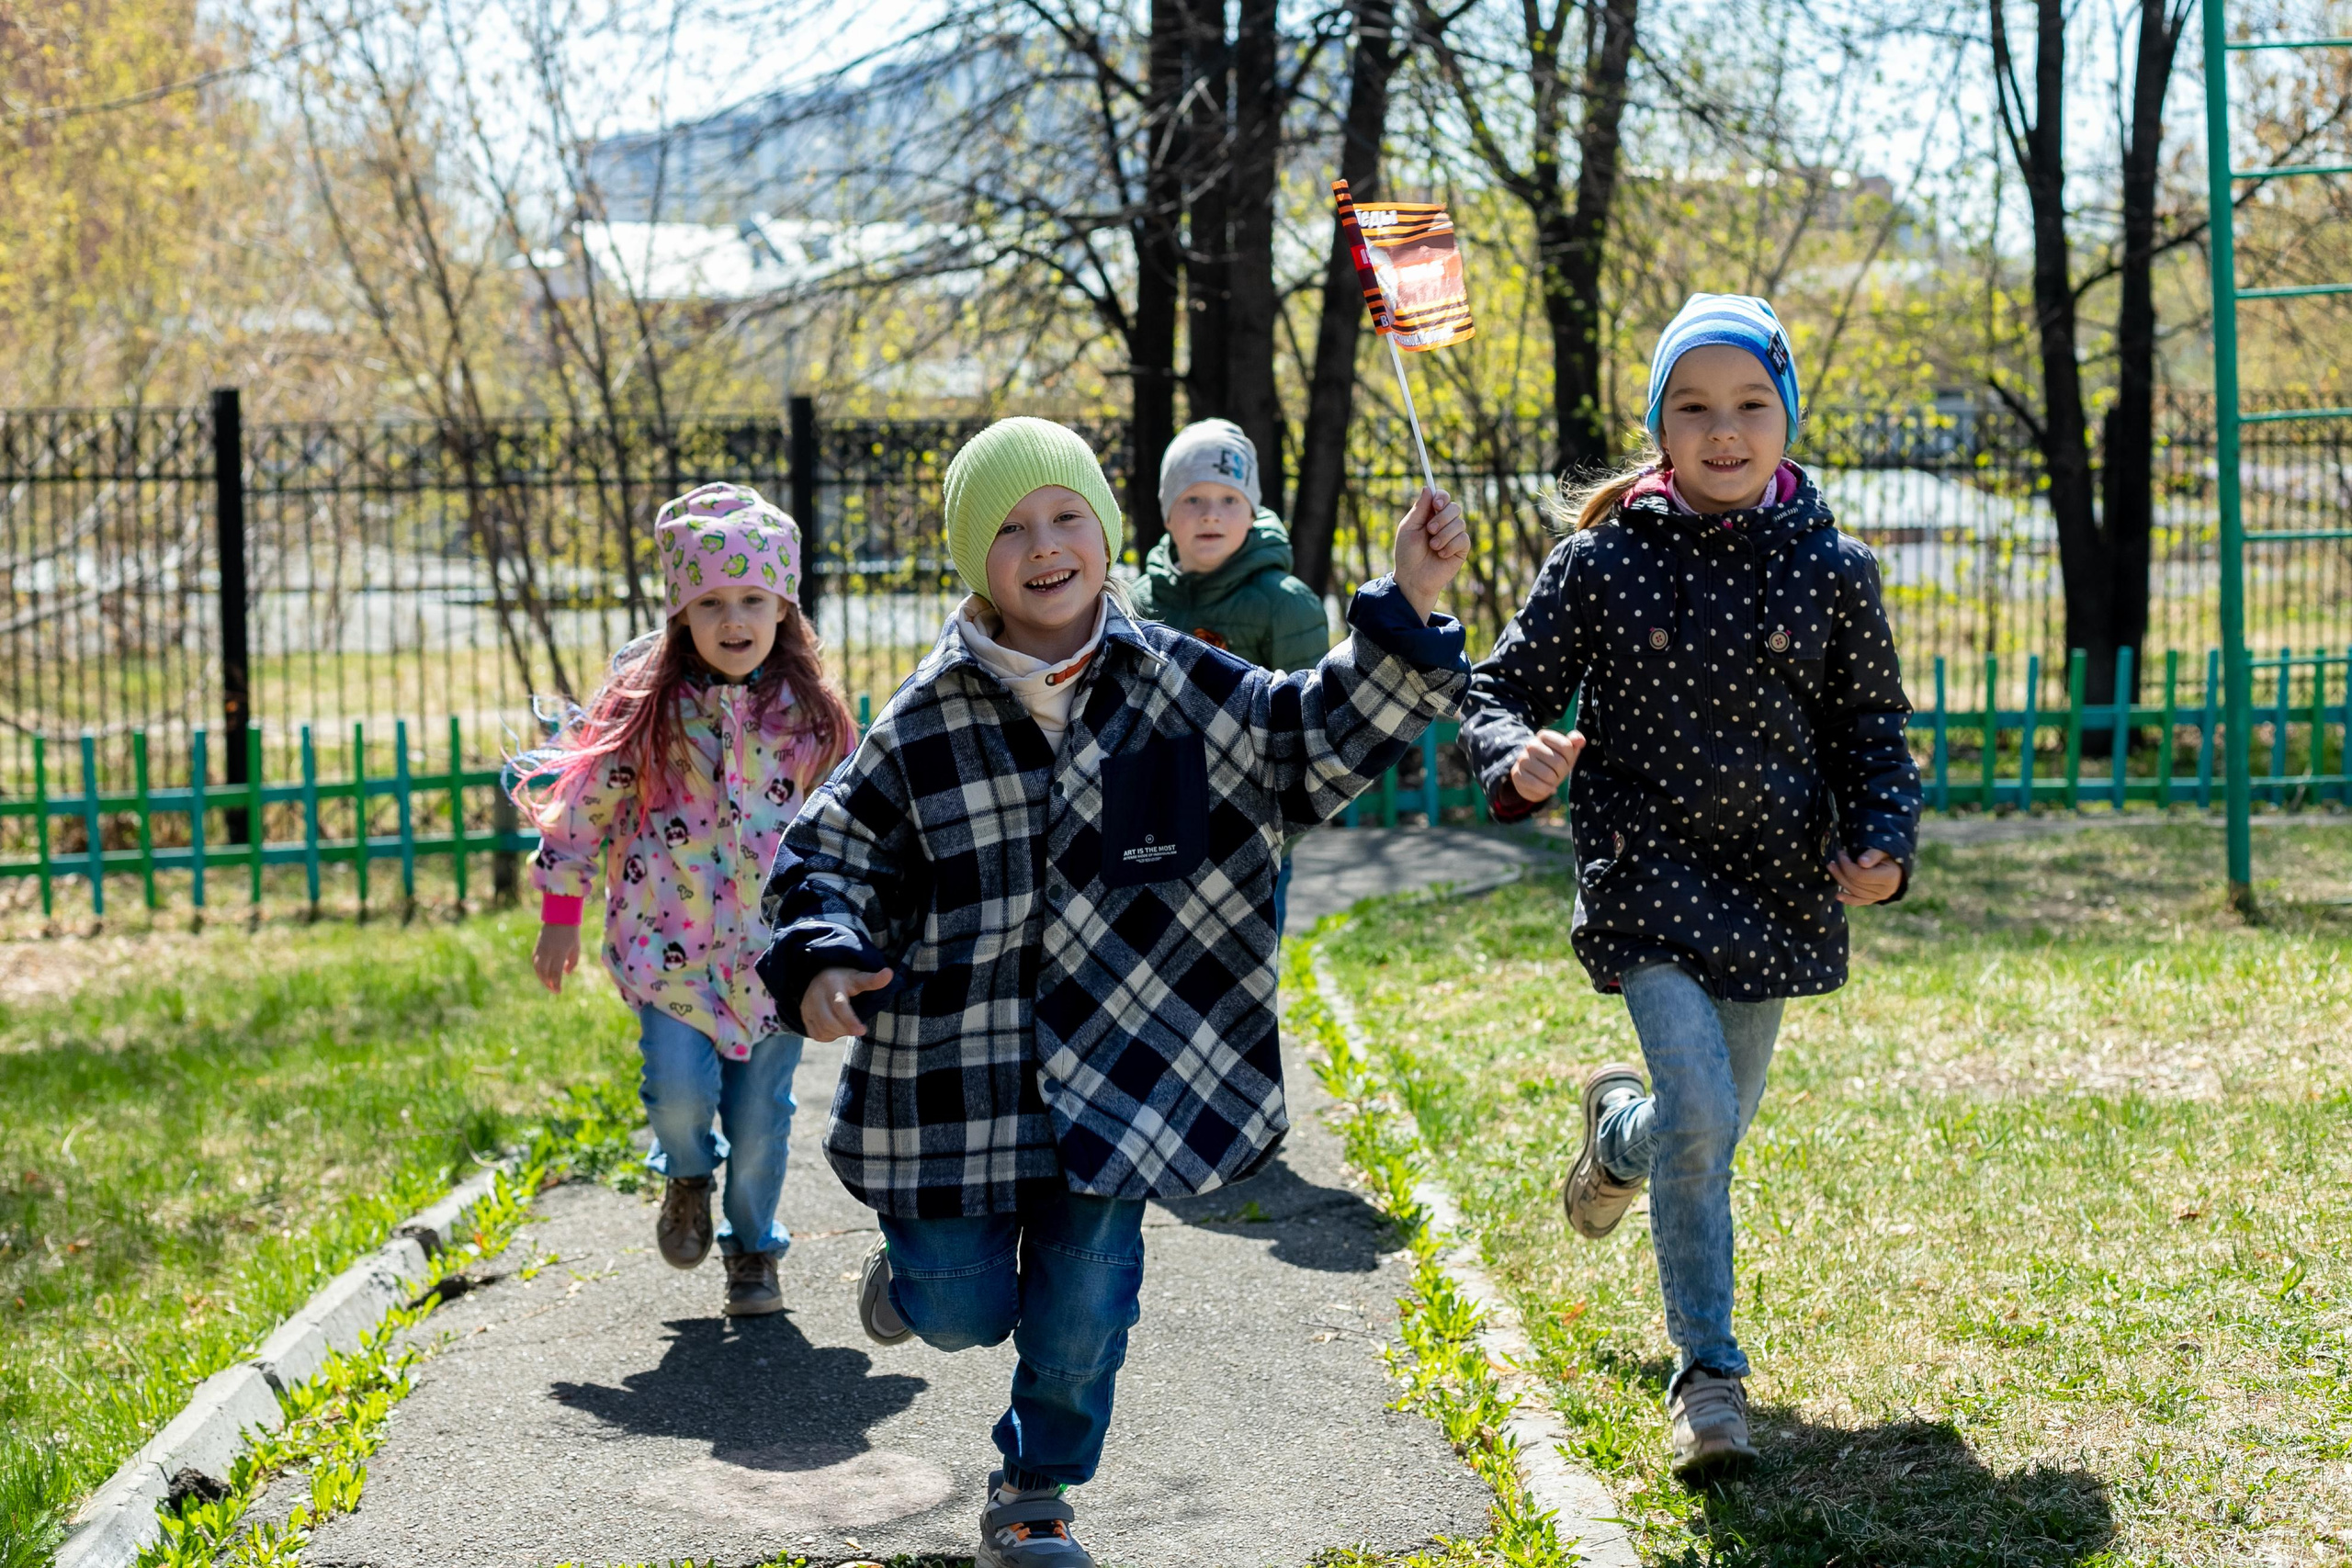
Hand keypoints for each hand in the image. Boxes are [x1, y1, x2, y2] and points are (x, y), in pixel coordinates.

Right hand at [532, 923, 580, 992]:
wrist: (560, 917)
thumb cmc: (571, 933)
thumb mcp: (576, 948)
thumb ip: (572, 963)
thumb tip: (565, 974)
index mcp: (559, 953)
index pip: (555, 973)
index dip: (556, 985)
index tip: (559, 991)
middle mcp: (547, 952)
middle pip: (544, 973)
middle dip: (548, 984)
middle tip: (554, 989)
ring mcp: (540, 949)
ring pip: (537, 968)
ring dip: (542, 978)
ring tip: (548, 984)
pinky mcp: (537, 947)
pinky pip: (535, 961)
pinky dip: (538, 970)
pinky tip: (543, 973)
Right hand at [802, 965, 894, 1038]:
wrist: (819, 976)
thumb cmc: (844, 979)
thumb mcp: (858, 977)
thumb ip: (873, 980)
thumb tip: (890, 973)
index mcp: (831, 985)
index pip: (839, 1006)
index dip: (851, 1021)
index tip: (863, 1031)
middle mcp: (815, 995)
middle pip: (829, 1021)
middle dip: (846, 1029)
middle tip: (858, 1029)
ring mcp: (807, 1007)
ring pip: (822, 1030)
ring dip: (838, 1033)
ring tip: (847, 1027)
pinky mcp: (804, 1016)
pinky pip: (815, 1034)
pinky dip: (828, 1036)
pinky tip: (836, 1029)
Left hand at [1392, 486, 1469, 622]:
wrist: (1413, 577)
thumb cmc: (1407, 553)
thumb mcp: (1409, 528)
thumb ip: (1419, 508)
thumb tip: (1427, 488)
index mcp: (1430, 515)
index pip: (1443, 497)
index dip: (1442, 498)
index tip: (1436, 505)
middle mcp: (1445, 523)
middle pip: (1454, 507)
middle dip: (1442, 518)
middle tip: (1429, 530)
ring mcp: (1454, 535)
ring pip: (1459, 523)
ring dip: (1443, 535)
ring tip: (1433, 547)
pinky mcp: (1461, 549)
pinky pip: (1463, 539)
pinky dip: (1450, 546)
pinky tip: (1441, 555)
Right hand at [1508, 730, 1585, 804]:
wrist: (1533, 780)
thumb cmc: (1553, 764)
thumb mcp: (1566, 753)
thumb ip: (1574, 743)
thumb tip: (1581, 740)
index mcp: (1543, 735)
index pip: (1566, 746)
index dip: (1570, 758)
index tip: (1564, 760)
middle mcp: (1531, 745)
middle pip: (1558, 762)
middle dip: (1562, 772)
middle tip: (1558, 773)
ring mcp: (1522, 759)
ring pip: (1549, 775)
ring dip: (1554, 782)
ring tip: (1551, 780)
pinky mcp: (1517, 775)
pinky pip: (1538, 785)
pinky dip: (1547, 790)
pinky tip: (1548, 788)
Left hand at [1830, 848, 1902, 905]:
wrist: (1895, 868)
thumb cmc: (1887, 856)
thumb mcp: (1882, 851)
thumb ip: (1872, 855)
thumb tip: (1861, 862)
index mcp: (1889, 877)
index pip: (1861, 875)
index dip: (1847, 865)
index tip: (1841, 854)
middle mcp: (1885, 891)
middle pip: (1856, 883)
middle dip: (1841, 872)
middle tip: (1832, 862)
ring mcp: (1879, 897)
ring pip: (1855, 892)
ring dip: (1840, 881)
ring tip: (1832, 869)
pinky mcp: (1873, 900)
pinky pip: (1859, 902)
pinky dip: (1847, 899)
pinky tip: (1837, 895)